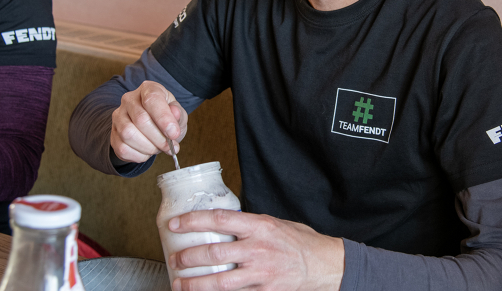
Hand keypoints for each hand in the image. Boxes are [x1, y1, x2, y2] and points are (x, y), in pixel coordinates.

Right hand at [110, 81, 187, 162]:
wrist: (152, 127)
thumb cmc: (166, 118)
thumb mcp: (178, 114)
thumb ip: (178, 114)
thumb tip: (175, 114)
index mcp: (147, 89)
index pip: (152, 99)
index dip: (164, 118)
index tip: (174, 134)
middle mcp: (129, 100)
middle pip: (140, 119)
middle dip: (159, 138)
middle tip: (169, 146)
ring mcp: (118, 117)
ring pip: (128, 134)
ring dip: (148, 147)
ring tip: (158, 148)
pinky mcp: (113, 134)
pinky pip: (123, 149)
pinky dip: (139, 155)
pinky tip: (147, 151)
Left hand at [166, 209, 343, 290]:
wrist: (326, 266)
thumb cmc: (300, 242)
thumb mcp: (275, 224)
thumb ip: (250, 226)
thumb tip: (223, 225)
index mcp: (260, 226)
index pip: (220, 219)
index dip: (194, 221)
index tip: (176, 224)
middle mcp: (258, 248)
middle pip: (214, 252)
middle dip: (189, 257)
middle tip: (175, 258)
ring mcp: (261, 272)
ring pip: (220, 280)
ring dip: (195, 283)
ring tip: (179, 283)